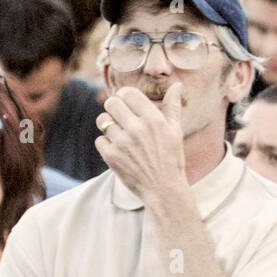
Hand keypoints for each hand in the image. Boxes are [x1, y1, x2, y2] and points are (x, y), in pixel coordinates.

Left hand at [96, 83, 188, 207]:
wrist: (164, 191)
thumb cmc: (172, 159)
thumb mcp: (176, 132)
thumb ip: (173, 107)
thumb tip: (176, 86)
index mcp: (153, 119)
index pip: (128, 93)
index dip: (125, 97)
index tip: (127, 105)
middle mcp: (137, 129)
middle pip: (111, 103)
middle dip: (114, 109)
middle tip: (120, 119)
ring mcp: (123, 143)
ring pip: (103, 121)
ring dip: (108, 126)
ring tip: (119, 136)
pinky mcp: (112, 157)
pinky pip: (100, 140)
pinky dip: (106, 145)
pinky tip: (119, 151)